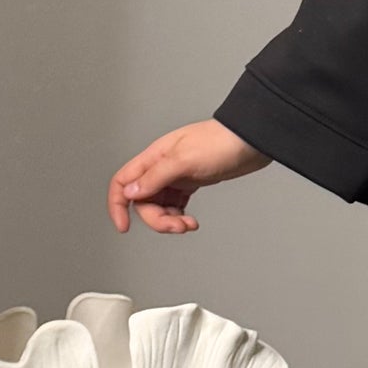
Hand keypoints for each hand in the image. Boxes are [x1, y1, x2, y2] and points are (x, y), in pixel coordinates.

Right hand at [108, 119, 269, 233]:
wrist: (250, 141)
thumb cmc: (220, 142)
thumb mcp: (184, 160)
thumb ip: (156, 177)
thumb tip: (131, 192)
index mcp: (153, 158)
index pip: (122, 182)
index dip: (117, 205)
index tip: (124, 227)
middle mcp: (160, 167)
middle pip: (143, 201)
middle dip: (157, 219)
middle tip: (178, 226)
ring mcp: (176, 176)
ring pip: (159, 206)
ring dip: (170, 220)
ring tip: (189, 225)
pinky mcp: (191, 182)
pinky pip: (175, 205)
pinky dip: (179, 216)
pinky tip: (191, 220)